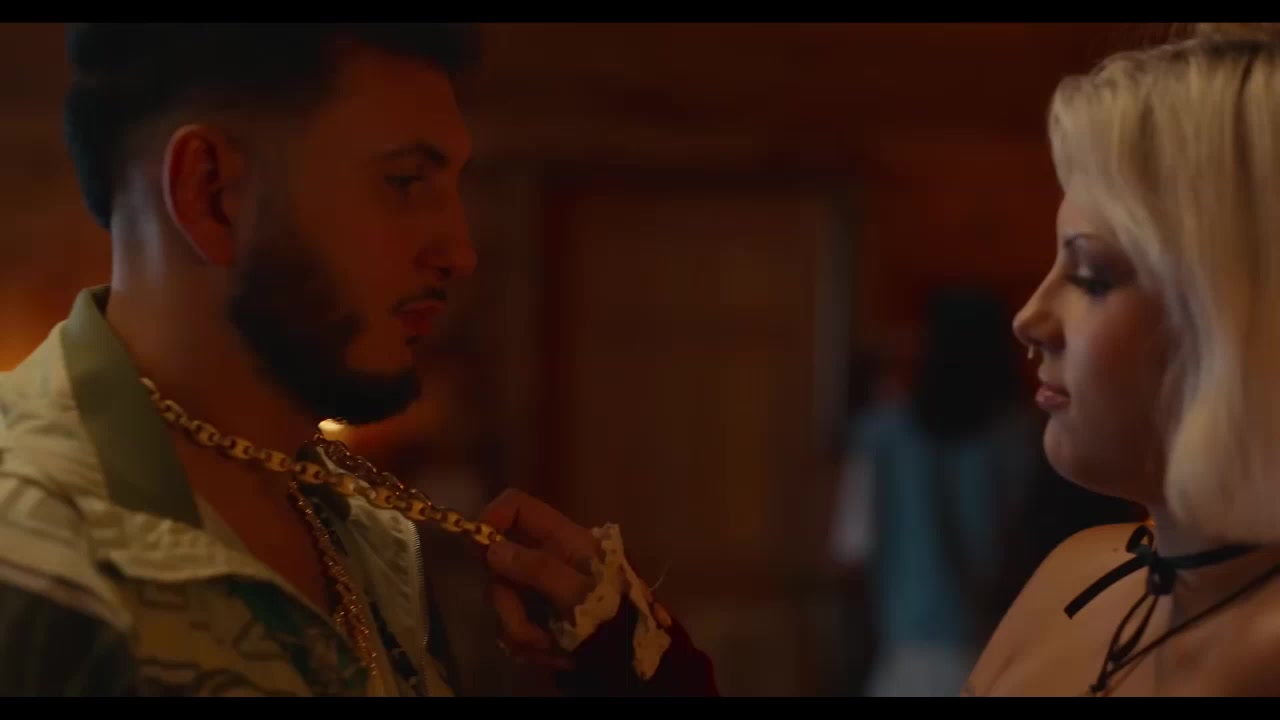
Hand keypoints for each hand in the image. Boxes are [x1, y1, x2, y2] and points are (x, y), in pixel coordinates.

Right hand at [479, 489, 601, 670]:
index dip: (492, 517)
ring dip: (522, 631)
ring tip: (553, 648)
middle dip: (508, 602)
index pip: (518, 506)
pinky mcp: (539, 617)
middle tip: (528, 627)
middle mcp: (546, 557)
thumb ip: (537, 568)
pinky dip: (532, 646)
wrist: (638, 656)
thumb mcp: (579, 590)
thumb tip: (491, 548)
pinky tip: (557, 656)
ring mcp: (540, 588)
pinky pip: (514, 628)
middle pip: (499, 562)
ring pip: (503, 602)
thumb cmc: (614, 613)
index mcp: (561, 537)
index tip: (478, 549)